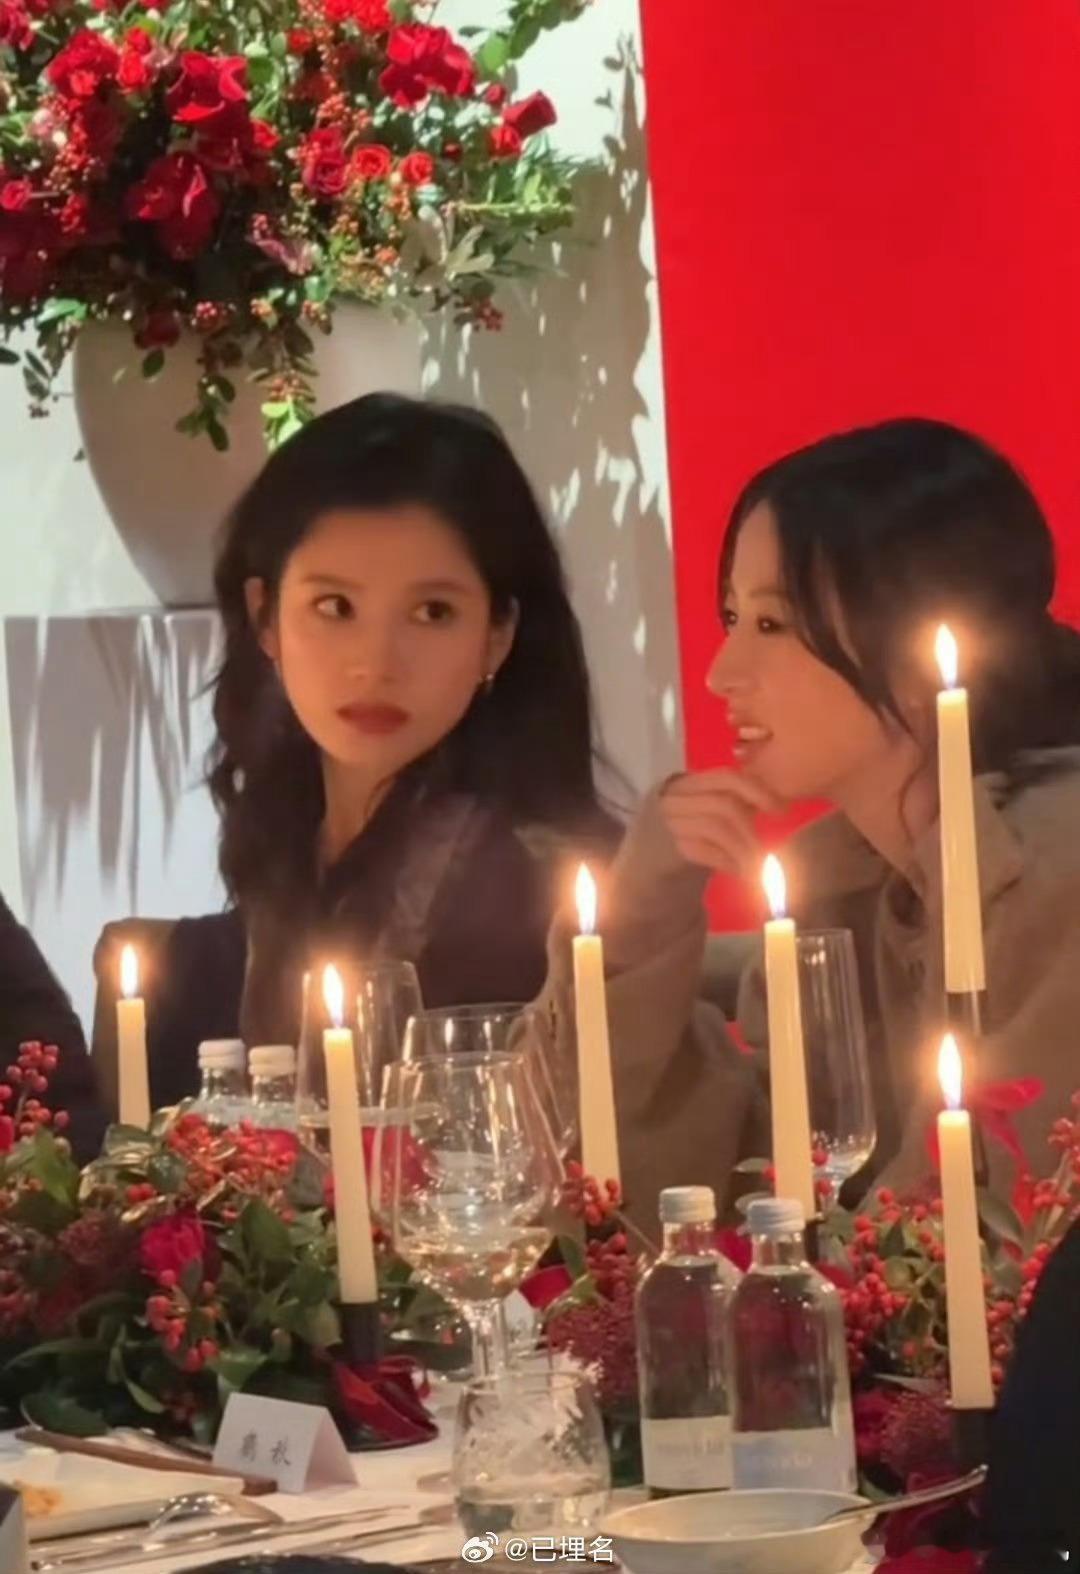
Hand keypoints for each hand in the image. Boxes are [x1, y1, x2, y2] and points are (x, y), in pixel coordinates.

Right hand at [659, 768, 782, 874]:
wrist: (639, 885)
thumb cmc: (676, 851)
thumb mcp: (700, 820)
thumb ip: (726, 807)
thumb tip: (773, 803)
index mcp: (680, 784)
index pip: (725, 776)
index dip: (757, 790)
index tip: (781, 809)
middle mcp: (668, 797)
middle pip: (723, 802)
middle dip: (751, 829)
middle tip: (767, 853)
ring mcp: (662, 822)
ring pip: (717, 826)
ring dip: (743, 851)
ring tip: (755, 870)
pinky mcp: (662, 849)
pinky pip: (705, 850)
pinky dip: (727, 862)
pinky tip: (737, 873)